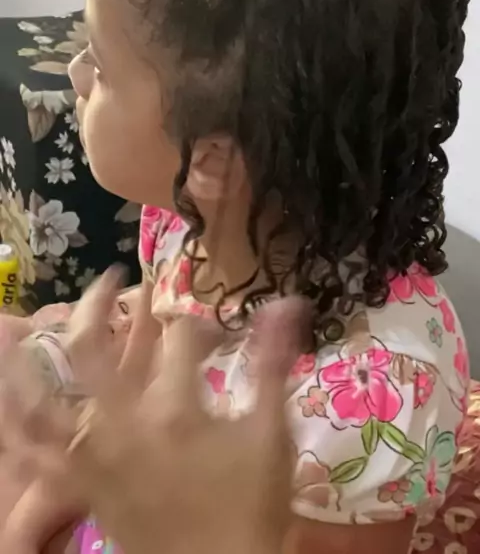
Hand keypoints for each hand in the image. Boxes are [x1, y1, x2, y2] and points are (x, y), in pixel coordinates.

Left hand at [2, 271, 302, 553]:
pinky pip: (34, 456)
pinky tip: (5, 401)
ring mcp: (95, 457)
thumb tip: (288, 301)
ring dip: (25, 363)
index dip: (196, 322)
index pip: (178, 337)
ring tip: (13, 325)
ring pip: (44, 402)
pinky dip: (14, 427)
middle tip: (109, 280)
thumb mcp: (272, 430)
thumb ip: (274, 363)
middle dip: (97, 305)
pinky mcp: (81, 486)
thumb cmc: (251, 503)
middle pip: (92, 351)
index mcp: (175, 408)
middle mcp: (124, 425)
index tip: (212, 331)